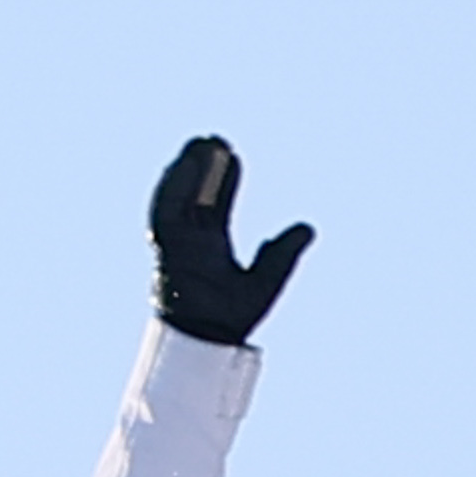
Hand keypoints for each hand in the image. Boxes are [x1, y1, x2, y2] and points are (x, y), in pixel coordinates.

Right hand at [148, 134, 312, 345]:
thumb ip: (283, 253)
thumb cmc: (232, 317)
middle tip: (215, 139)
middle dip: (204, 167)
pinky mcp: (166, 245)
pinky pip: (166, 208)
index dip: (224, 180)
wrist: (207, 338)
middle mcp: (191, 241)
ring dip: (189, 170)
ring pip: (180, 196)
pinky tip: (185, 164)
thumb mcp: (267, 279)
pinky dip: (174, 186)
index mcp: (211, 247)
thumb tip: (308, 227)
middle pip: (196, 195)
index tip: (232, 154)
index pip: (217, 205)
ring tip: (203, 143)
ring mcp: (177, 242)